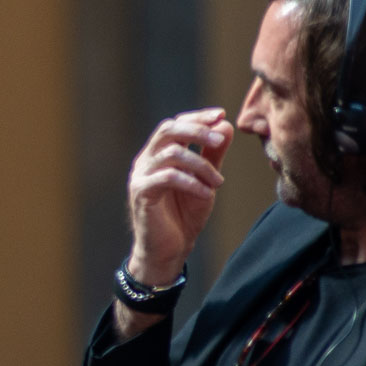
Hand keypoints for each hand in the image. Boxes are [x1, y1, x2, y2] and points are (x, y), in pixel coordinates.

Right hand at [127, 108, 233, 282]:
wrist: (168, 250)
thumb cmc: (183, 215)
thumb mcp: (204, 180)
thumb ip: (212, 154)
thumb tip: (224, 126)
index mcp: (159, 153)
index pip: (175, 124)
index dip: (197, 117)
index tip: (221, 115)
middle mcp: (146, 160)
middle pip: (168, 130)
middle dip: (197, 130)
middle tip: (219, 139)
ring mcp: (140, 175)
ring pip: (171, 153)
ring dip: (200, 164)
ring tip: (218, 182)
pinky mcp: (141, 193)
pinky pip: (167, 177)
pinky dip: (191, 182)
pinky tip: (206, 193)